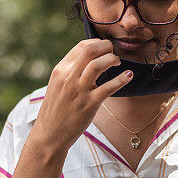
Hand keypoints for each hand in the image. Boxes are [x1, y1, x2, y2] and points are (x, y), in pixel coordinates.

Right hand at [33, 39, 131, 154]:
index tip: (104, 49)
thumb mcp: (58, 84)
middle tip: (113, 52)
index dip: (97, 44)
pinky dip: (121, 79)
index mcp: (60, 70)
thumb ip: (71, 71)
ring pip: (98, 65)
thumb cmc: (56, 109)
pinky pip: (108, 88)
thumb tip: (90, 60)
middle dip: (106, 47)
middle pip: (90, 50)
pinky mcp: (89, 104)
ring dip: (112, 59)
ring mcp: (79, 91)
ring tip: (117, 63)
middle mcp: (68, 77)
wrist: (49, 134)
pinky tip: (128, 76)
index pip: (81, 46)